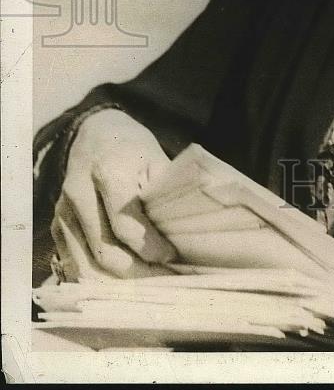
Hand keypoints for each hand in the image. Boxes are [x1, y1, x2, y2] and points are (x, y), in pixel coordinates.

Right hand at [51, 109, 176, 279]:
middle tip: (165, 281)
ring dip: (118, 285)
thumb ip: (165, 190)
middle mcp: (79, 193)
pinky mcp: (56, 226)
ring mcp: (63, 212)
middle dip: (138, 273)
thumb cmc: (131, 147)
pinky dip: (98, 280)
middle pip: (105, 251)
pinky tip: (123, 285)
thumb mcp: (154, 157)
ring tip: (147, 287)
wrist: (95, 133)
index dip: (149, 247)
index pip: (124, 223)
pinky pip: (73, 264)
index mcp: (108, 172)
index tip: (172, 256)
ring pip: (86, 265)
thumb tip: (189, 227)